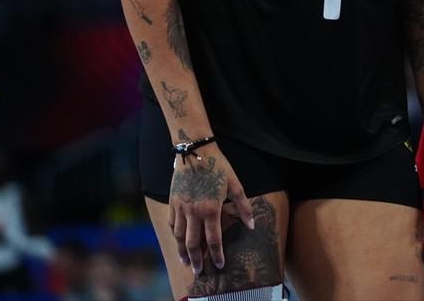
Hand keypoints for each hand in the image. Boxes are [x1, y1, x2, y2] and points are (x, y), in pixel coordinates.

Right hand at [168, 145, 255, 275]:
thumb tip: (251, 225)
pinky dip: (175, 235)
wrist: (195, 151)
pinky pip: (172, 223)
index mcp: (211, 209)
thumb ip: (243, 207)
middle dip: (196, 260)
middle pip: (193, 243)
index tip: (219, 265)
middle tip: (198, 272)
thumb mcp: (235, 184)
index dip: (216, 255)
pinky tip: (178, 241)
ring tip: (186, 262)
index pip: (213, 240)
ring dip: (182, 252)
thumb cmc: (218, 166)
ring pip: (180, 236)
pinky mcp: (173, 202)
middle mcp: (194, 212)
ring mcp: (181, 208)